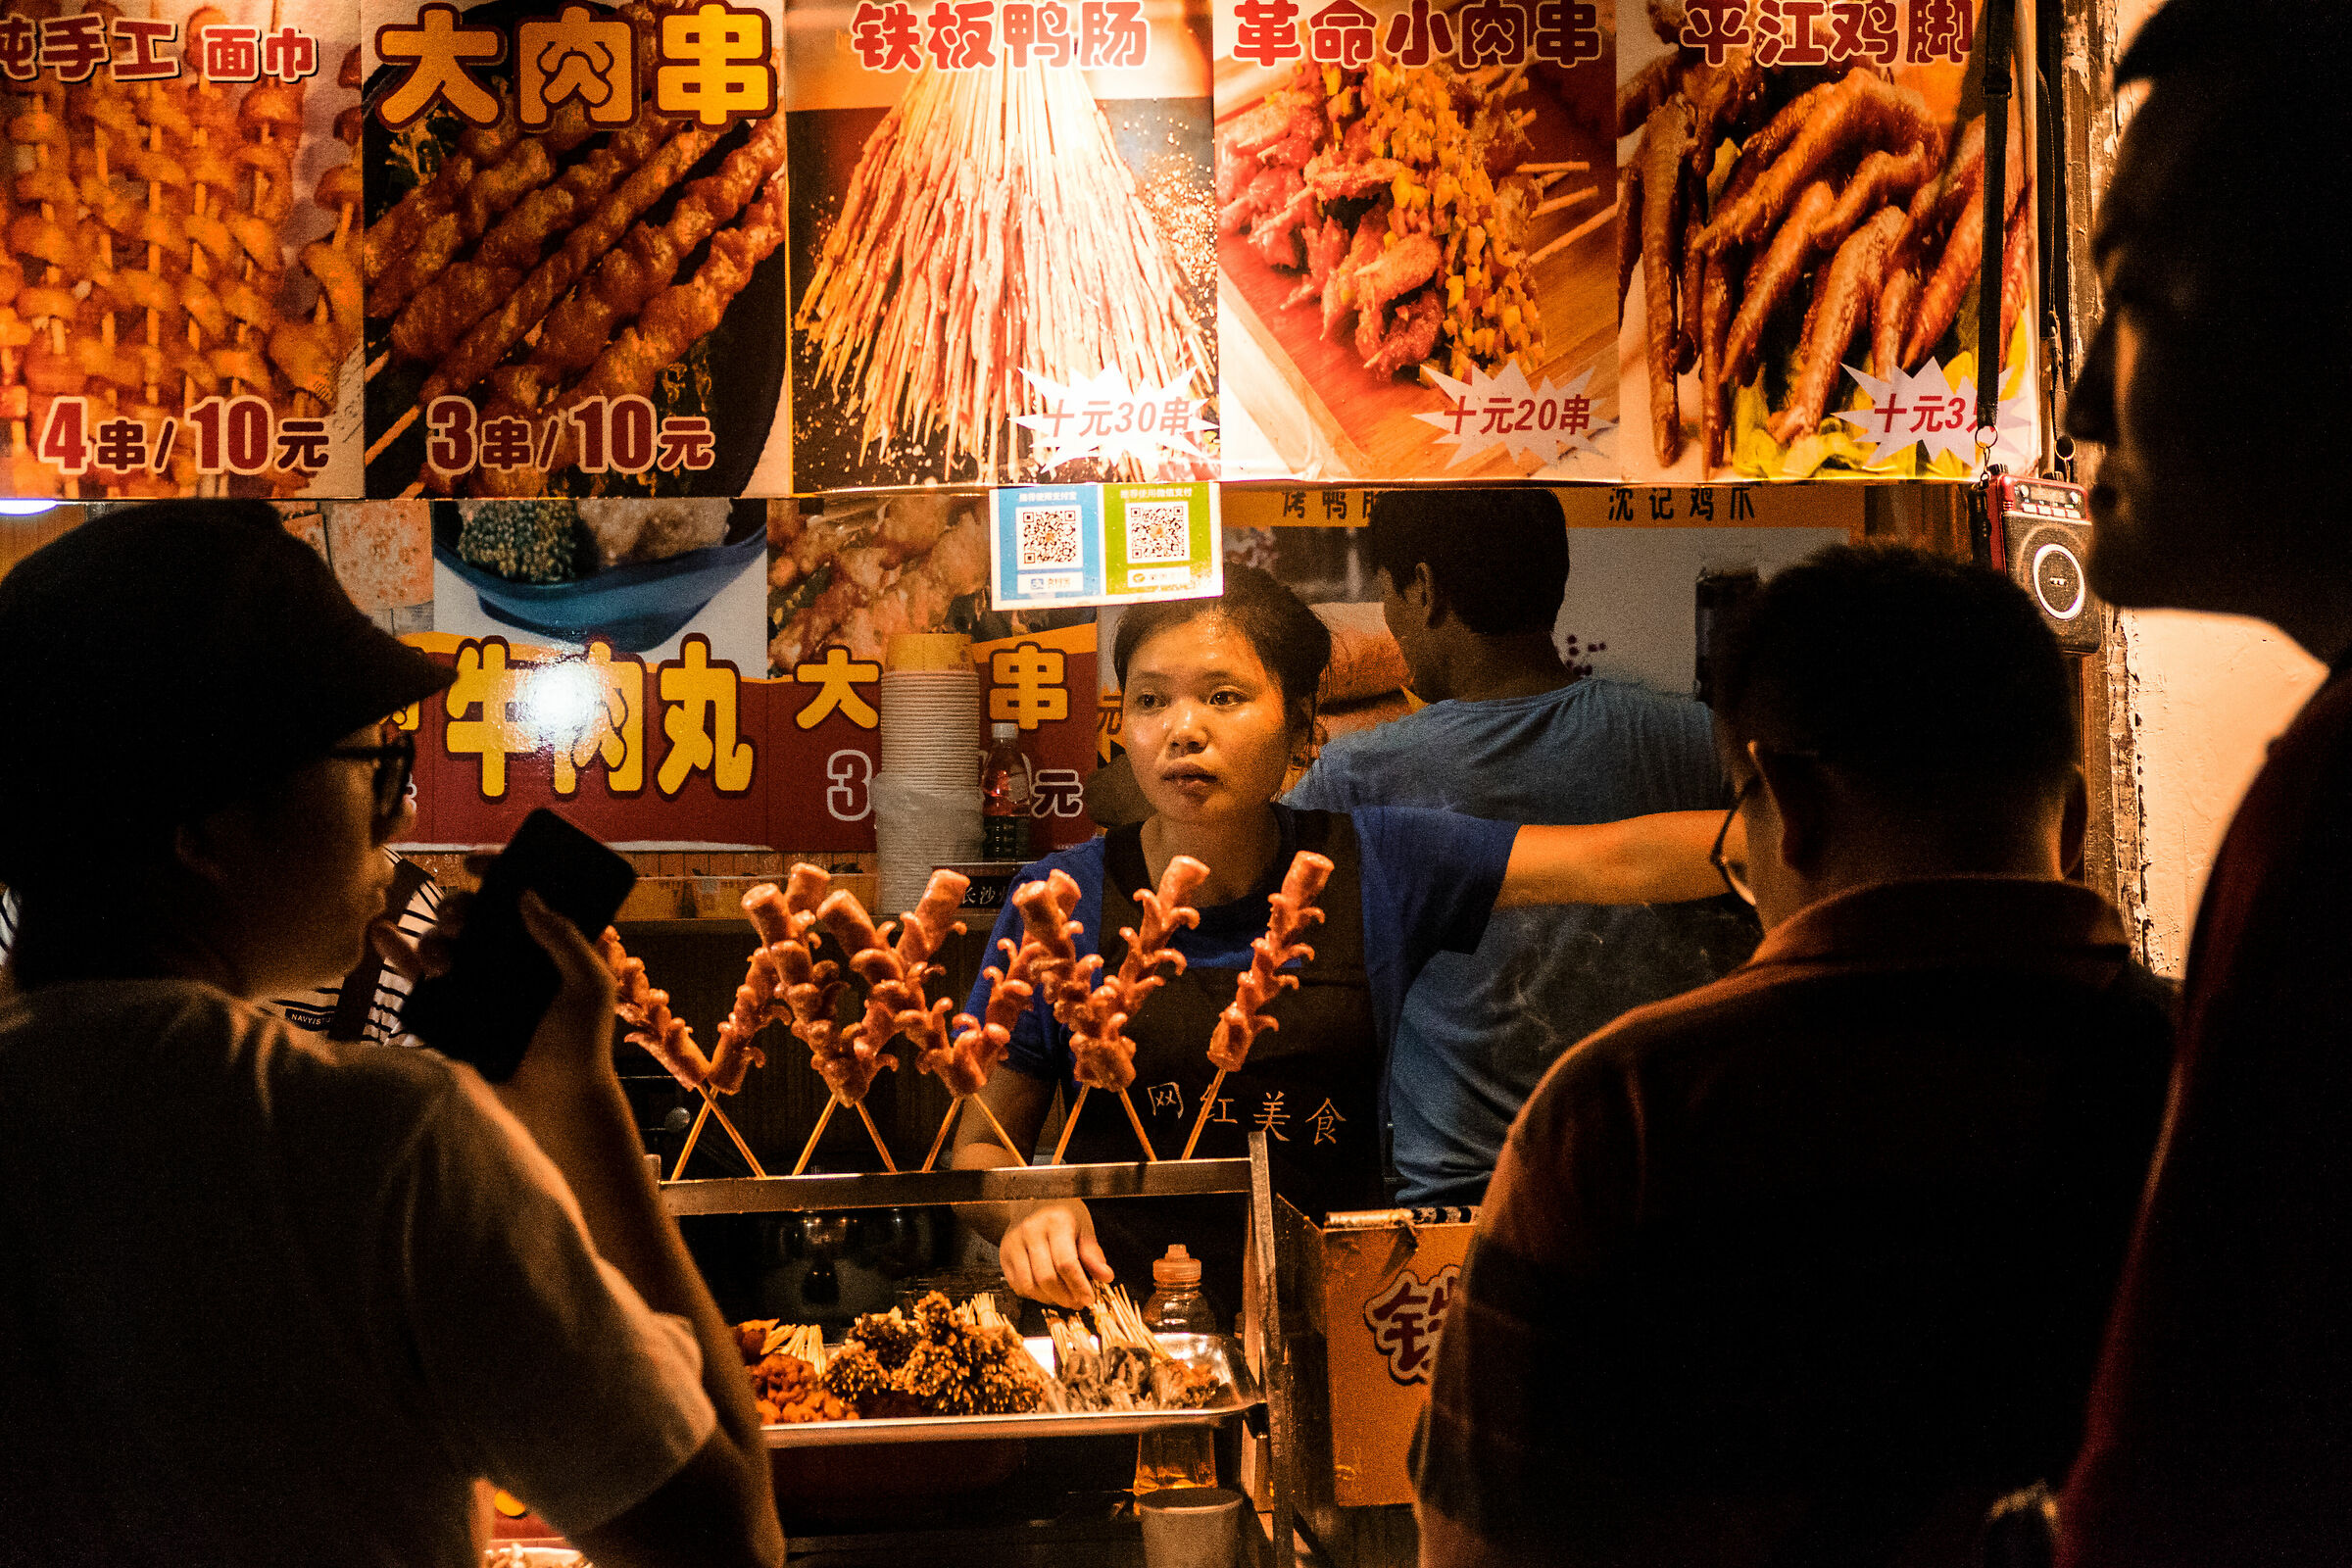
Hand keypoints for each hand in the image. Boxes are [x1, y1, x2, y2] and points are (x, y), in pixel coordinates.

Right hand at [374, 867, 618, 1089]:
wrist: (551, 1107)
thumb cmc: (580, 1049)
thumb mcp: (588, 987)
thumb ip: (565, 938)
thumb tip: (527, 893)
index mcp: (545, 947)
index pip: (520, 895)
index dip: (498, 870)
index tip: (477, 862)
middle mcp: (507, 960)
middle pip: (474, 914)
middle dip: (459, 905)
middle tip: (461, 918)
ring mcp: (475, 984)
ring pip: (443, 940)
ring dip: (434, 933)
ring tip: (443, 953)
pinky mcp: (447, 1010)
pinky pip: (414, 973)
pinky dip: (395, 949)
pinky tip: (383, 932)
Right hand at [1000, 1199, 1113, 1307]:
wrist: (1032, 1199)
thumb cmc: (1061, 1213)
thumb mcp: (1083, 1226)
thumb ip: (1093, 1253)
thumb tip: (1106, 1277)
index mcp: (1055, 1223)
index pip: (1066, 1263)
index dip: (1079, 1286)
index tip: (1089, 1299)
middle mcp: (1031, 1232)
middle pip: (1046, 1278)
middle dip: (1065, 1297)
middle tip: (1077, 1302)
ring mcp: (1013, 1243)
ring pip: (1029, 1285)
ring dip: (1049, 1299)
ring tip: (1063, 1298)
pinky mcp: (1003, 1254)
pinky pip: (1017, 1285)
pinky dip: (1033, 1295)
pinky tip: (1047, 1291)